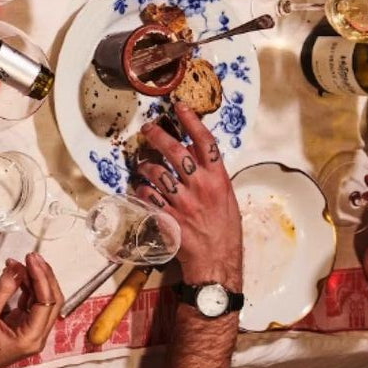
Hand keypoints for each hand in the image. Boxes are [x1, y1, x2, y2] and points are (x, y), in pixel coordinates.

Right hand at [0, 254, 63, 367]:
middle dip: (44, 276)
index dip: (41, 277)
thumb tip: (16, 268)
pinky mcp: (23, 329)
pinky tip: (18, 275)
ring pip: (44, 301)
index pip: (46, 301)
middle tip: (30, 256)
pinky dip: (27, 289)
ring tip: (22, 261)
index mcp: (32, 337)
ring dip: (36, 280)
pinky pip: (32, 305)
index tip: (30, 258)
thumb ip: (2, 291)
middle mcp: (38, 336)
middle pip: (52, 300)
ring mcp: (32, 333)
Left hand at [135, 104, 242, 289]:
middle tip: (147, 128)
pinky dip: (141, 189)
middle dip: (158, 135)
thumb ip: (210, 175)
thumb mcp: (226, 197)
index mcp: (218, 180)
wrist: (216, 260)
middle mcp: (200, 187)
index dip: (192, 122)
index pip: (205, 143)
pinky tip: (141, 187)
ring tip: (142, 163)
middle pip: (175, 152)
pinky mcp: (167, 217)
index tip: (179, 106)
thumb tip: (194, 153)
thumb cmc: (224, 229)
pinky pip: (147, 196)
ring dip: (145, 164)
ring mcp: (182, 202)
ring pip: (156, 172)